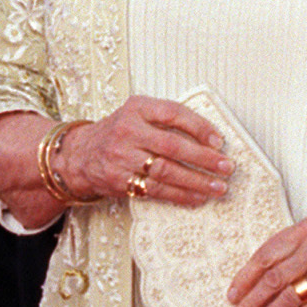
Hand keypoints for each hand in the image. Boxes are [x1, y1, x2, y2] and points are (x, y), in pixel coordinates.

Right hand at [58, 96, 231, 203]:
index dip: (199, 127)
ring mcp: (122, 158)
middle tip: (226, 167)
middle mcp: (127, 131)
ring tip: (218, 187)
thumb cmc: (118, 133)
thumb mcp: (137, 114)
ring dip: (196, 181)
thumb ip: (166, 119)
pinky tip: (197, 197)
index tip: (219, 140)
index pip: (173, 113)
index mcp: (136, 108)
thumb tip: (210, 138)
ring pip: (166, 171)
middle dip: (204, 158)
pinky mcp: (120, 181)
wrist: (79, 155)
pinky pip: (156, 191)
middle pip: (172, 146)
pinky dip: (180, 196)